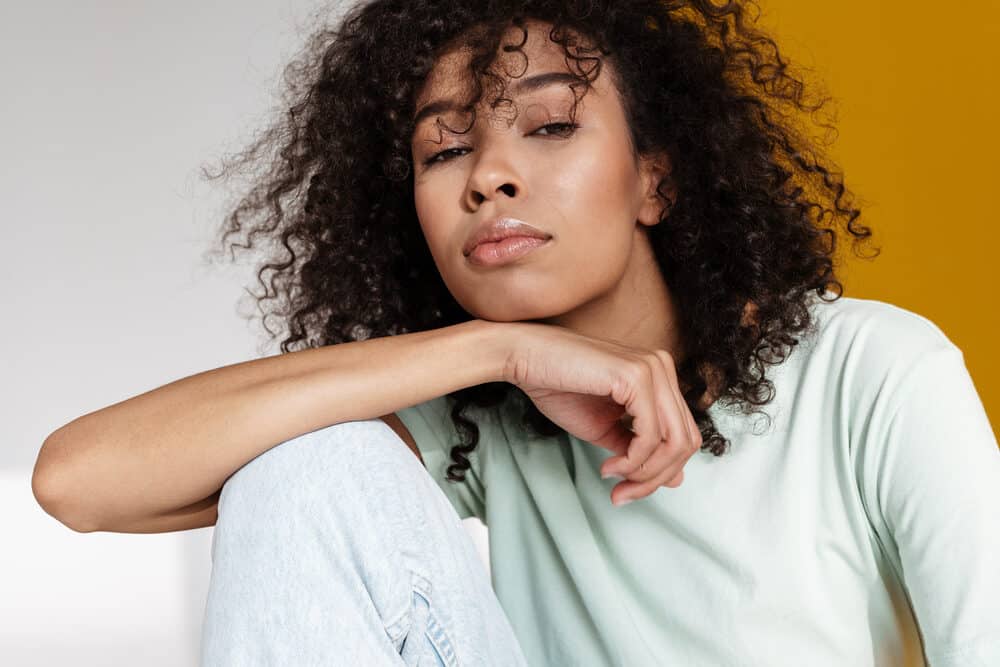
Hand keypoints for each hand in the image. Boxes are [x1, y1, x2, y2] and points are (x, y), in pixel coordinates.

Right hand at [501, 321, 702, 505]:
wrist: (525, 359)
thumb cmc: (558, 387)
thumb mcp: (606, 429)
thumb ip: (640, 449)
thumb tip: (676, 479)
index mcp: (659, 377)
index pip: (683, 434)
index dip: (660, 472)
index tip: (625, 490)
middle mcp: (663, 368)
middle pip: (686, 441)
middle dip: (655, 478)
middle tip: (622, 494)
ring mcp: (653, 369)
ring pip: (675, 441)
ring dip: (646, 474)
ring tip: (615, 481)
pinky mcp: (637, 375)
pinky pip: (651, 434)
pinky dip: (634, 460)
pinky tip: (609, 465)